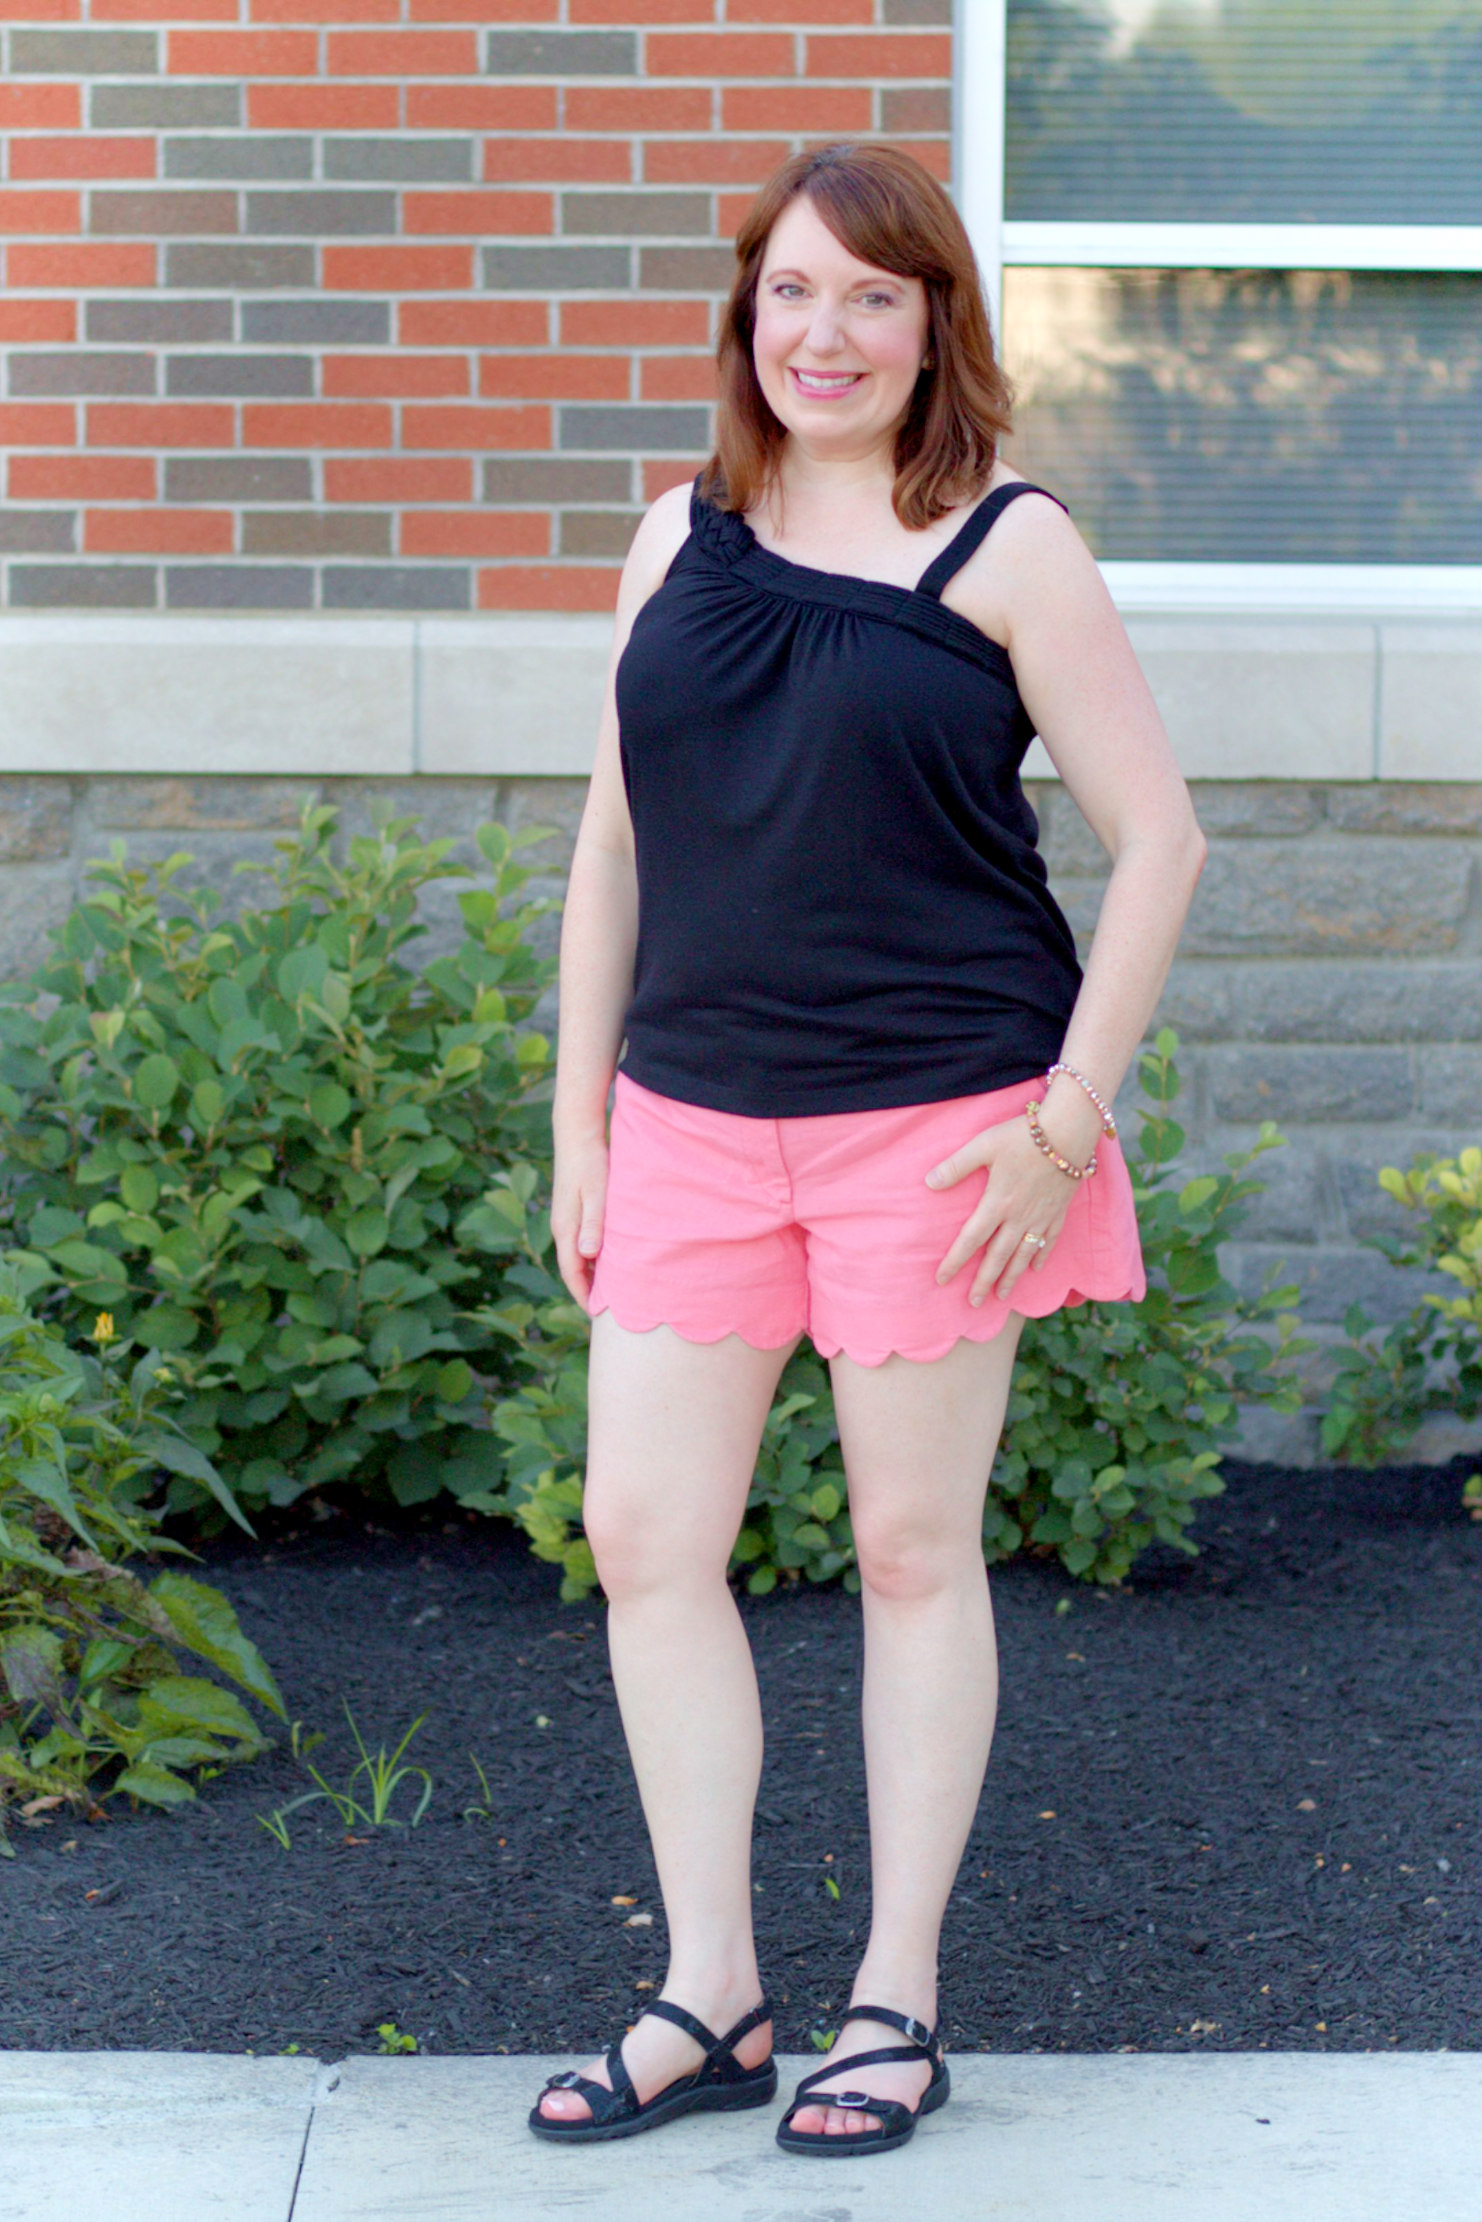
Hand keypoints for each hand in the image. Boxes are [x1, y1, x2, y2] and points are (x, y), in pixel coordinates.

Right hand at [551, 1129, 608, 1313]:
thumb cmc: (591, 1163)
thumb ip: (592, 1224)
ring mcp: (566, 1219)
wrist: (577, 1135)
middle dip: (587, 1289)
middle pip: (572, 1268)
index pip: (571, 1271)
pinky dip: (593, 1257)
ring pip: (577, 1256)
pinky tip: (610, 1259)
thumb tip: (588, 1255)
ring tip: (612, 1290)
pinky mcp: (573, 1211)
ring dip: (591, 1274)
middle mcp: (562, 1227)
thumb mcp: (596, 1194)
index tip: (597, 1314)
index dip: (583, 1294)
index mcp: (566, 1228)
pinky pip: (581, 1243)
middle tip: (608, 1309)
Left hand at [924, 1094, 1098, 1305]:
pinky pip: (1049, 1241)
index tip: (942, 1279)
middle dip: (984, 1281)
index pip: (971, 1239)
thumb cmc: (1022, 1136)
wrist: (1068, 1132)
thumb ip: (956, 1166)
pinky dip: (1041, 1256)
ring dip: (1011, 1277)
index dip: (955, 1261)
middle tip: (973, 1303)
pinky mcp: (1059, 1211)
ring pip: (1023, 1255)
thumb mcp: (983, 1145)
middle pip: (997, 1256)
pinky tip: (1035, 1268)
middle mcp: (1018, 1217)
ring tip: (1002, 1296)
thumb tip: (929, 1182)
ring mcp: (1041, 1217)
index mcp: (997, 1203)